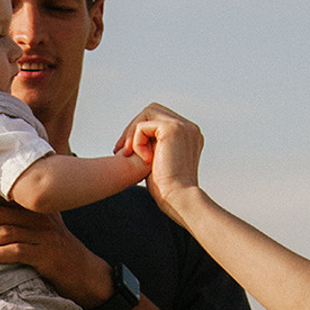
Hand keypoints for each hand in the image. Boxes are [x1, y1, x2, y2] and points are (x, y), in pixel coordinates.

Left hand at [0, 177, 112, 307]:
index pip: (3, 193)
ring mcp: (44, 236)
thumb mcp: (42, 231)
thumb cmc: (59, 254)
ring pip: (4, 231)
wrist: (89, 276)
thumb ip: (21, 221)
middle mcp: (40, 217)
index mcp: (36, 207)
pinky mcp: (47, 256)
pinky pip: (17, 252)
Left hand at [114, 103, 202, 217]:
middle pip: (152, 111)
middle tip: (120, 150)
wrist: (179, 198)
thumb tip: (130, 141)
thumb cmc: (167, 189)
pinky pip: (144, 126)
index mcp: (188, 135)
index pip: (159, 120)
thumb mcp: (157, 162)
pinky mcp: (173, 129)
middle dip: (133, 128)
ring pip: (147, 114)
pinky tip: (142, 159)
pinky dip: (137, 141)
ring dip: (133, 133)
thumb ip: (151, 148)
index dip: (139, 132)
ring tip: (127, 153)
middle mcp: (189, 128)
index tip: (125, 150)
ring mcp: (183, 126)